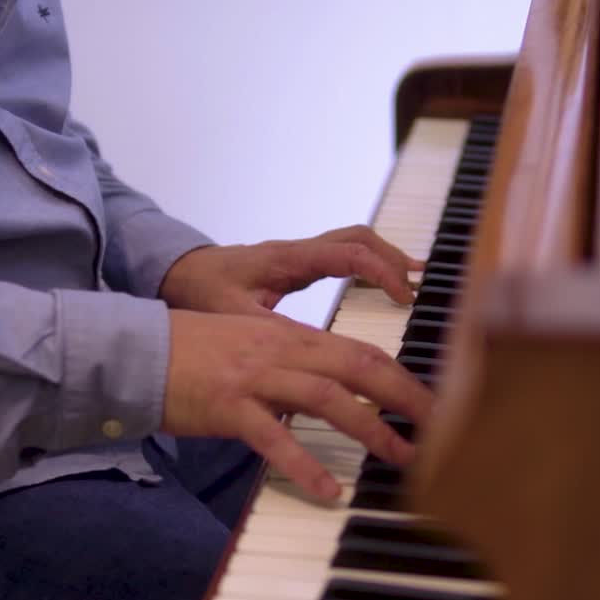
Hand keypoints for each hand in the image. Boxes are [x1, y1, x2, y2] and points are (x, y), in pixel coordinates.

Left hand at [159, 225, 423, 316]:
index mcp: (288, 259)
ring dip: (385, 259)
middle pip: (359, 238)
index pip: (348, 253)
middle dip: (393, 259)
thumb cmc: (202, 293)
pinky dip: (369, 266)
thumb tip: (316, 361)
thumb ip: (274, 336)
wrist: (180, 274)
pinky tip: (384, 286)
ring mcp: (300, 254)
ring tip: (414, 283)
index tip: (404, 297)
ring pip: (354, 242)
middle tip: (418, 287)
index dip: (381, 271)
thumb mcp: (235, 318)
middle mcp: (299, 250)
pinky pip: (343, 255)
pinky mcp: (299, 264)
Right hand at [164, 309, 432, 500]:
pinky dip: (305, 467)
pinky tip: (329, 492)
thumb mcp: (249, 345)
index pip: (360, 351)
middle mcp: (281, 351)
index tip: (433, 397)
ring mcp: (256, 379)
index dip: (402, 374)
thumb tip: (329, 384)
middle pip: (359, 367)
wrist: (136, 351)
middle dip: (407, 396)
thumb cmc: (191, 351)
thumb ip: (291, 360)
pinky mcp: (230, 409)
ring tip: (402, 456)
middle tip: (443, 425)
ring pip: (328, 398)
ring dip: (372, 428)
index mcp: (289, 336)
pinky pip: (276, 440)